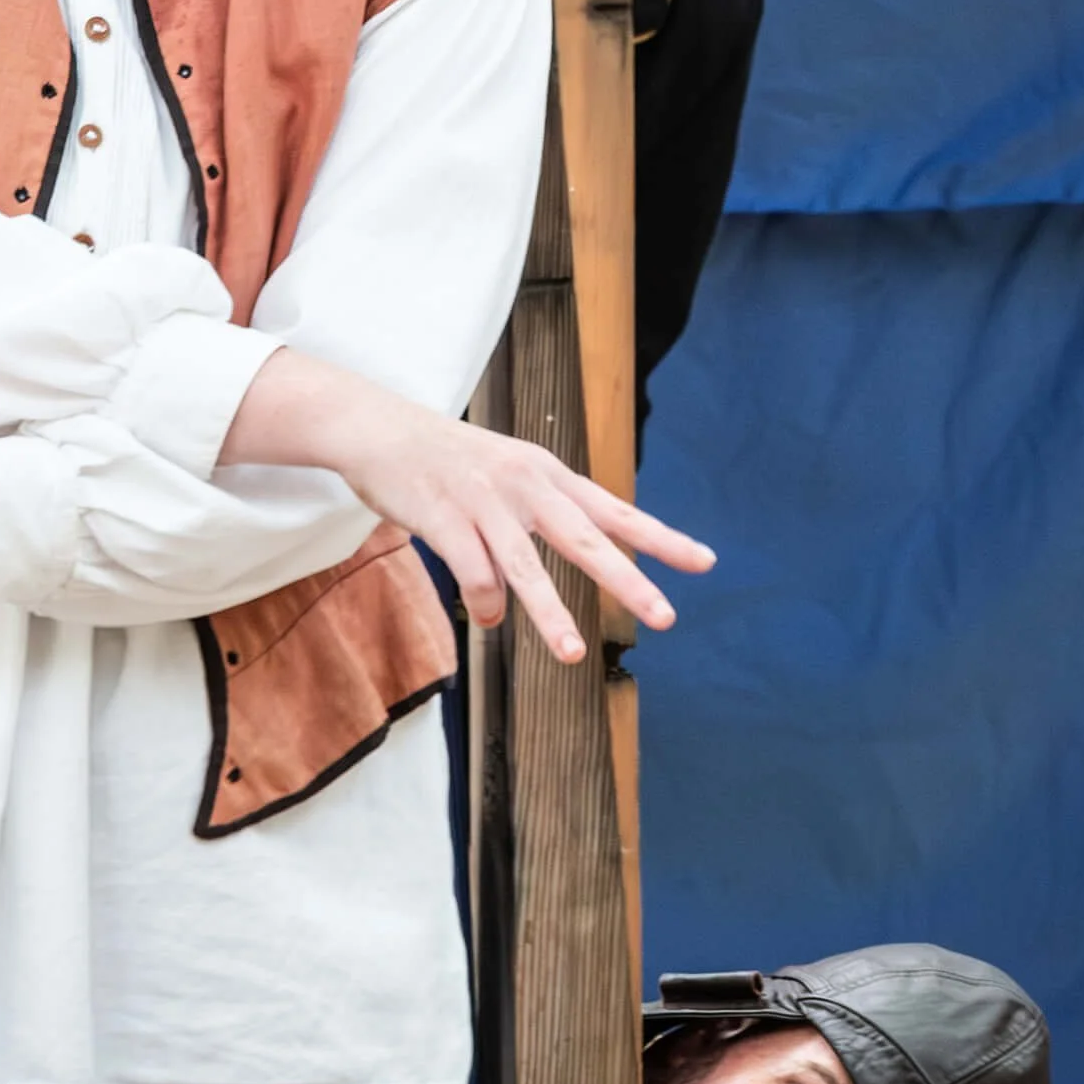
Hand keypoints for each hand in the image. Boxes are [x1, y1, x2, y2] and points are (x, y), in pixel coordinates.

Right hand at [217, 348, 713, 662]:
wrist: (379, 429)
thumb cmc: (446, 459)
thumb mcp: (505, 472)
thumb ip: (532, 525)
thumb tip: (533, 590)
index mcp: (548, 474)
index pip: (615, 511)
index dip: (660, 538)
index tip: (704, 562)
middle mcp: (525, 485)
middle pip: (586, 539)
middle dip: (628, 580)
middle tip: (665, 616)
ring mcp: (485, 501)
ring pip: (526, 567)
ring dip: (550, 614)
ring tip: (573, 654)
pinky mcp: (444, 517)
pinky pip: (474, 573)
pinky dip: (485, 601)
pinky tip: (489, 618)